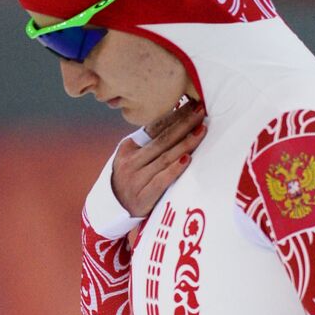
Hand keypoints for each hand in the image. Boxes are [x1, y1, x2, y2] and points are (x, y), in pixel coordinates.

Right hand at [111, 98, 206, 216]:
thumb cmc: (130, 180)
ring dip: (185, 143)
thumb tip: (178, 121)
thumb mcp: (132, 159)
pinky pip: (161, 181)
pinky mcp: (142, 198)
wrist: (113, 210)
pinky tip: (187, 159)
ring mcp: (135, 180)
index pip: (154, 128)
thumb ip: (149, 144)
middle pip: (162, 140)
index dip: (174, 116)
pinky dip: (174, 169)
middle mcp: (130, 162)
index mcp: (128, 148)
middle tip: (201, 112)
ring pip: (164, 158)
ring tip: (201, 131)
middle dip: (183, 124)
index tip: (191, 104)